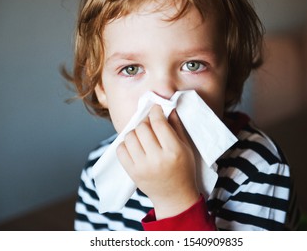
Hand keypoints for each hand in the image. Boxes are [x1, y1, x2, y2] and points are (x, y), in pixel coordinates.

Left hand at [117, 104, 199, 218]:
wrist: (174, 197)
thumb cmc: (183, 170)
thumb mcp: (186, 147)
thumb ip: (176, 126)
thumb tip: (167, 108)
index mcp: (173, 151)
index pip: (158, 123)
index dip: (155, 111)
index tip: (155, 109)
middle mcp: (157, 159)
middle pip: (142, 127)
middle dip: (146, 122)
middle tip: (150, 124)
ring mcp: (142, 167)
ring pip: (129, 136)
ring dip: (135, 132)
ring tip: (142, 136)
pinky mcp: (132, 172)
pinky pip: (120, 149)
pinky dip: (126, 144)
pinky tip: (135, 146)